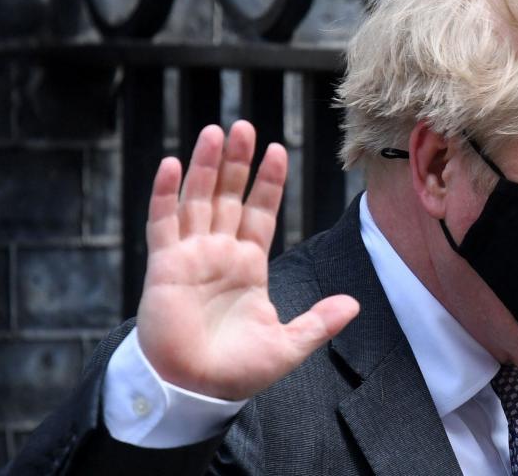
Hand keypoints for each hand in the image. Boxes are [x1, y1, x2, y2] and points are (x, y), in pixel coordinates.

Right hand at [136, 120, 359, 399]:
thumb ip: (319, 322)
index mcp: (248, 265)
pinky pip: (162, 223)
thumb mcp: (288, 345)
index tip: (279, 150)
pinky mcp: (164, 266)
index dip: (269, 182)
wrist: (194, 391)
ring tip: (215, 131)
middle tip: (244, 126)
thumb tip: (354, 304)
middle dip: (237, 162)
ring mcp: (190, 256)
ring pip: (197, 199)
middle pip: (229, 196)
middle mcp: (219, 253)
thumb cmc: (236, 371)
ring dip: (204, 165)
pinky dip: (165, 194)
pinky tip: (172, 164)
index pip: (262, 212)